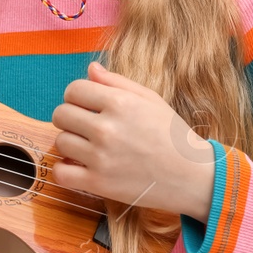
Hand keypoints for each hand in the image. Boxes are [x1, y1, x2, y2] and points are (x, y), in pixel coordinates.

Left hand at [49, 61, 215, 220]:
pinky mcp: (99, 183)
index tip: (87, 105)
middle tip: (86, 126)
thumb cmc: (172, 135)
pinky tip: (78, 166)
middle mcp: (106, 128)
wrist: (192, 176)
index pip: (73, 89)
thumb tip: (90, 69)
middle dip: (71, 117)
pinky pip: (60, 173)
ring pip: (60, 141)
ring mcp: (101, 157)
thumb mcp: (151, 99)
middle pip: (61, 114)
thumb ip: (117, 82)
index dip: (77, 96)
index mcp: (119, 103)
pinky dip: (64, 169)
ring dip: (70, 143)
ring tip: (88, 146)